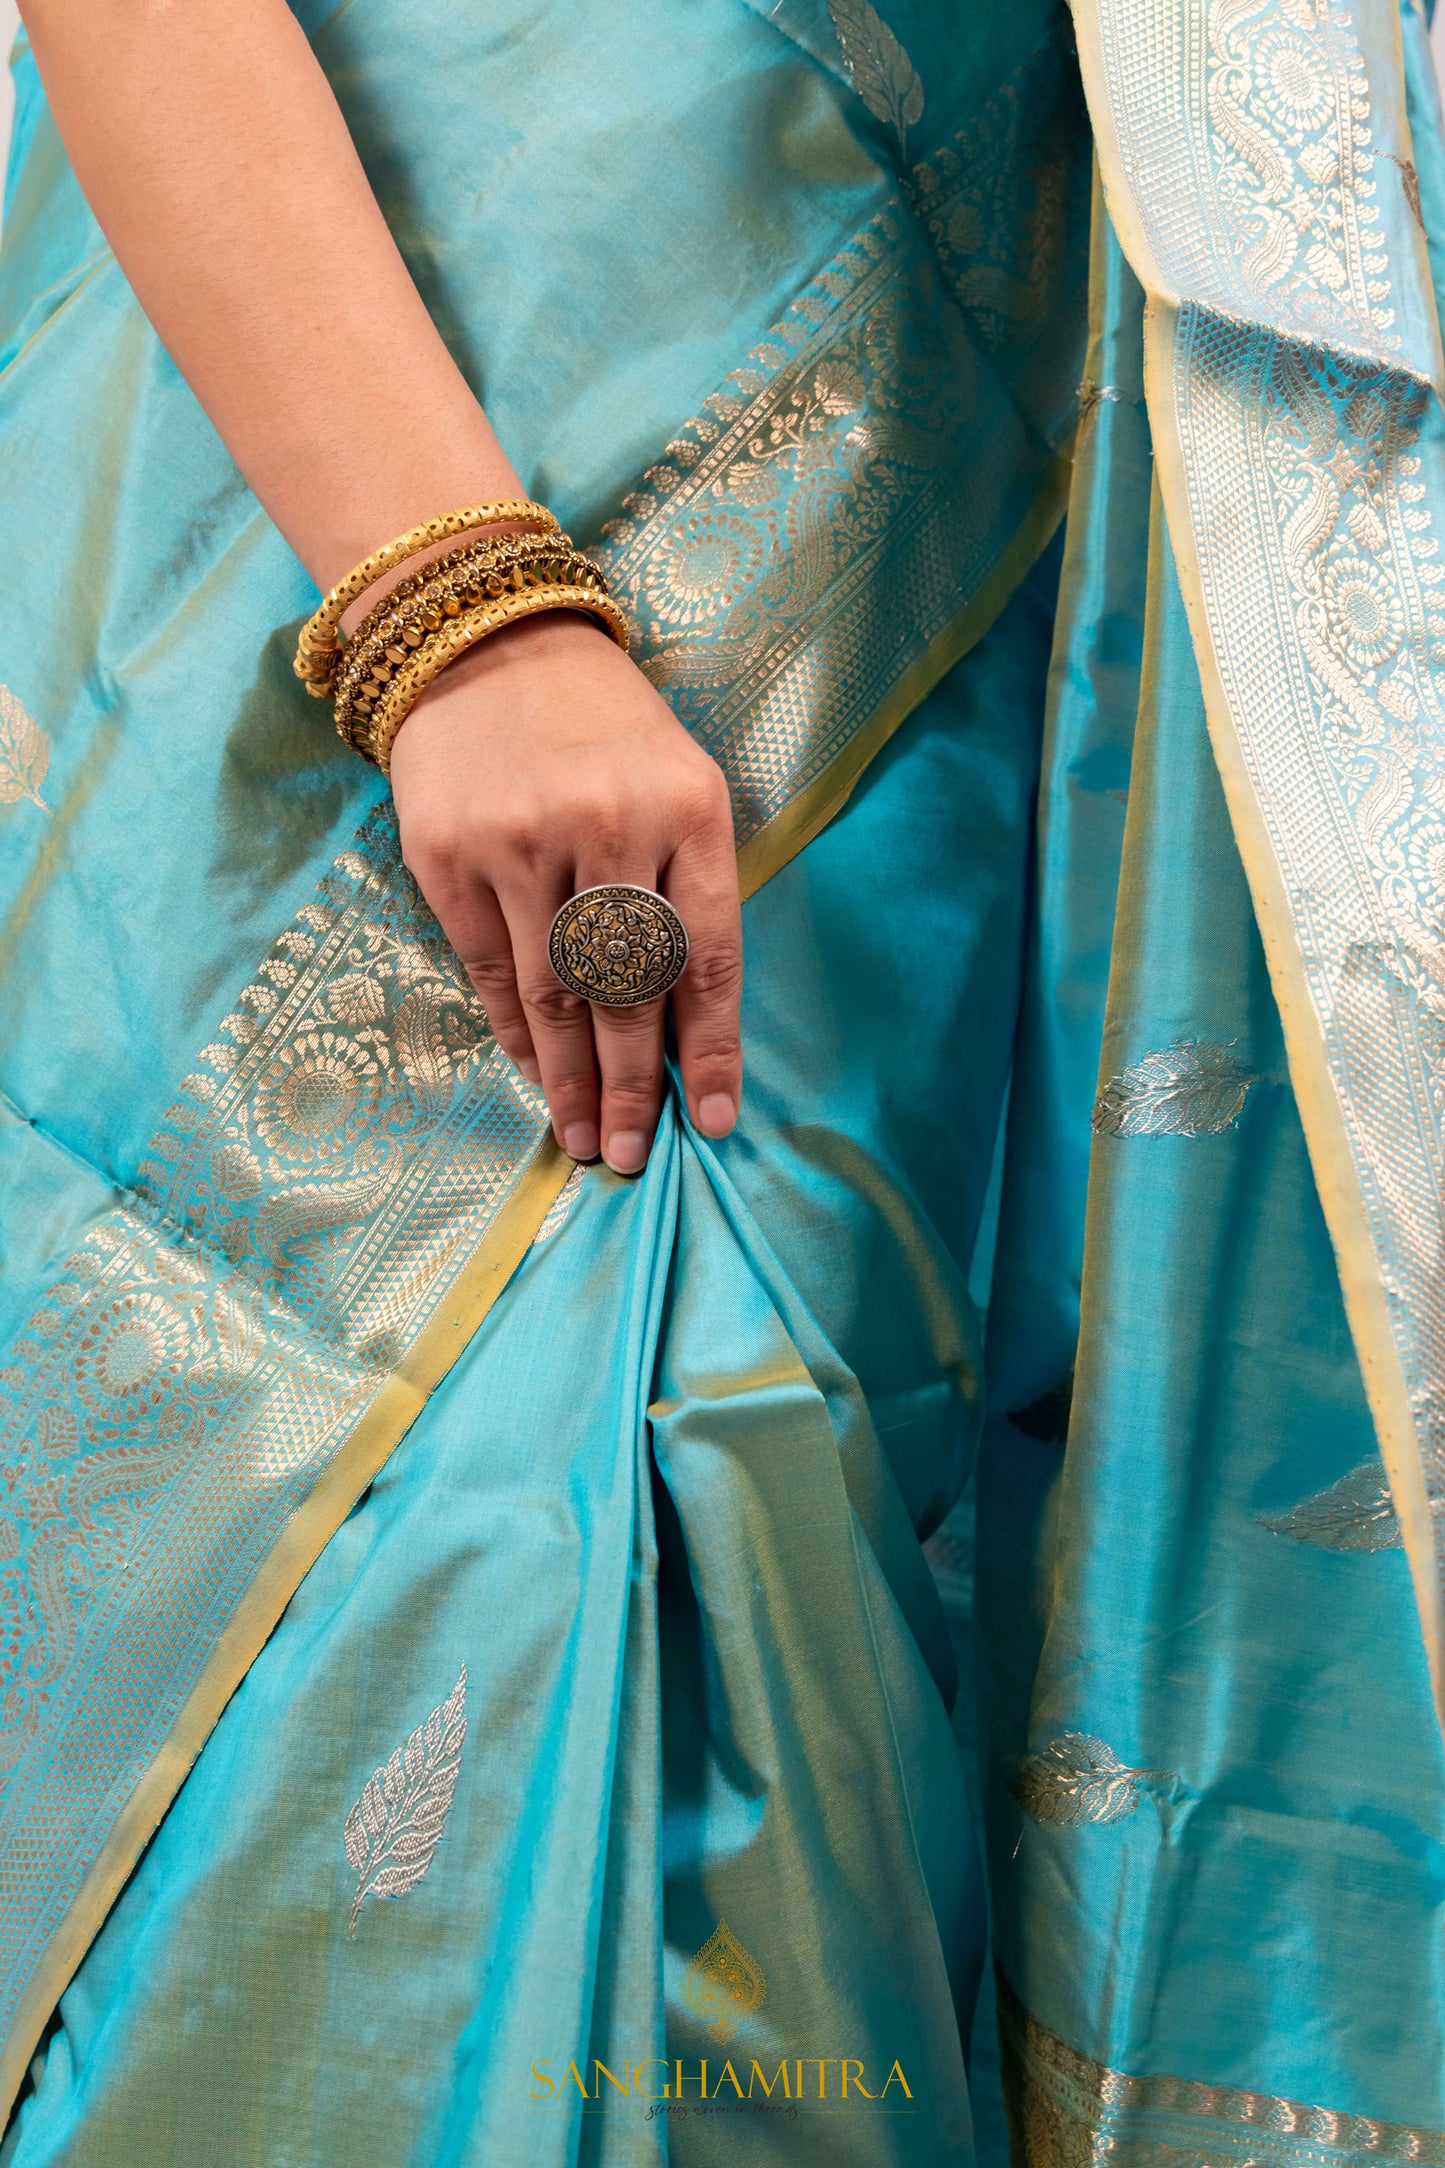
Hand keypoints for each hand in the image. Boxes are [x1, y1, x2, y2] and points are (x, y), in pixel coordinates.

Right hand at [388, 610, 741, 1171]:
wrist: (486, 640)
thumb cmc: (603, 726)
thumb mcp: (677, 781)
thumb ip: (685, 890)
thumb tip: (680, 1030)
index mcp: (688, 808)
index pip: (704, 958)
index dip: (709, 1052)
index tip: (711, 1121)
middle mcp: (608, 825)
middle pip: (626, 990)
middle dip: (632, 1088)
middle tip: (631, 1156)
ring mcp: (521, 840)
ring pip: (553, 993)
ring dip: (569, 1080)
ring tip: (582, 1138)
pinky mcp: (448, 853)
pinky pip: (487, 969)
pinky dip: (515, 1031)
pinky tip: (536, 1072)